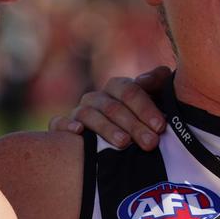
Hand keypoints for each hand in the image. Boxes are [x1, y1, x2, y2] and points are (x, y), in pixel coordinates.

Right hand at [48, 66, 172, 149]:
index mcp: (117, 87)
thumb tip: (158, 75)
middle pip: (113, 107)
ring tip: (124, 143)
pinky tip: (79, 132)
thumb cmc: (139, 120)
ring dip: (107, 128)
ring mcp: (79, 111)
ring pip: (89, 115)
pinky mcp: (62, 126)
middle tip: (150, 143)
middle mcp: (97, 97)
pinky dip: (66, 125)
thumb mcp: (153, 101)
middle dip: (134, 125)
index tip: (160, 126)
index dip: (146, 108)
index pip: (130, 91)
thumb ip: (157, 84)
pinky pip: (59, 123)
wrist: (116, 139)